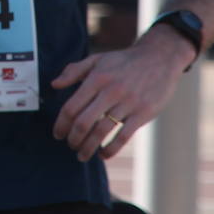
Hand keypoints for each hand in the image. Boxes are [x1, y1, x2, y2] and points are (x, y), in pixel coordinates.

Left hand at [50, 35, 185, 160]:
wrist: (159, 58)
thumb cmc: (124, 61)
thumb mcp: (97, 60)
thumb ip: (74, 71)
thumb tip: (54, 85)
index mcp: (96, 78)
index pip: (72, 107)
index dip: (61, 124)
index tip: (58, 134)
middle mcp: (110, 90)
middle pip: (83, 122)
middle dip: (73, 139)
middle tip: (70, 145)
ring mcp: (128, 103)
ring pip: (101, 132)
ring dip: (88, 148)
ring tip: (82, 155)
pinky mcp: (143, 113)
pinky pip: (123, 137)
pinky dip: (110, 149)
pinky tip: (102, 154)